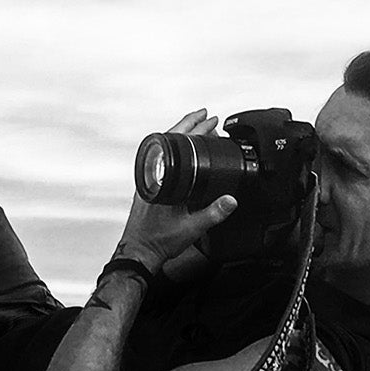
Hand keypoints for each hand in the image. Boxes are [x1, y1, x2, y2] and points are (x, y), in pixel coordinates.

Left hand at [116, 109, 235, 281]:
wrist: (139, 253)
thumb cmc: (157, 242)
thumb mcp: (192, 228)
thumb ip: (213, 214)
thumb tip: (230, 200)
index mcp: (160, 179)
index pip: (176, 143)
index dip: (194, 128)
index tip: (208, 119)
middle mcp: (152, 175)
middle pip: (170, 140)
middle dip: (191, 126)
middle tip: (208, 118)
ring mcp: (148, 180)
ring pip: (166, 150)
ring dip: (182, 138)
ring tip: (199, 131)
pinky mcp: (149, 187)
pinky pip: (163, 161)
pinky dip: (176, 152)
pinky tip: (186, 156)